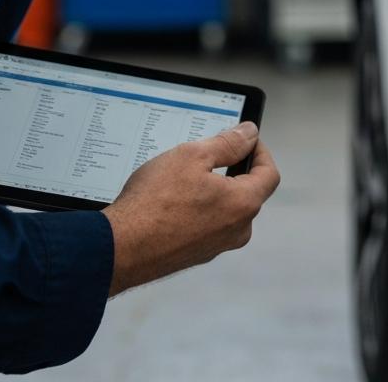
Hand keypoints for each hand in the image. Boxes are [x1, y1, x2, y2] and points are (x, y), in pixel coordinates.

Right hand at [101, 121, 278, 295]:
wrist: (118, 249)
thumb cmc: (153, 203)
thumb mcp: (193, 155)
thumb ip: (229, 142)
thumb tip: (249, 133)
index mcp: (243, 205)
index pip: (269, 173)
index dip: (260, 150)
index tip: (245, 138)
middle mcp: (236, 231)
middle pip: (250, 191)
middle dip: (236, 167)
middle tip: (213, 151)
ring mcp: (215, 246)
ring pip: (227, 208)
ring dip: (216, 188)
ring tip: (189, 173)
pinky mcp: (195, 254)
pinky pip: (208, 223)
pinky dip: (200, 206)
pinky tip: (175, 197)